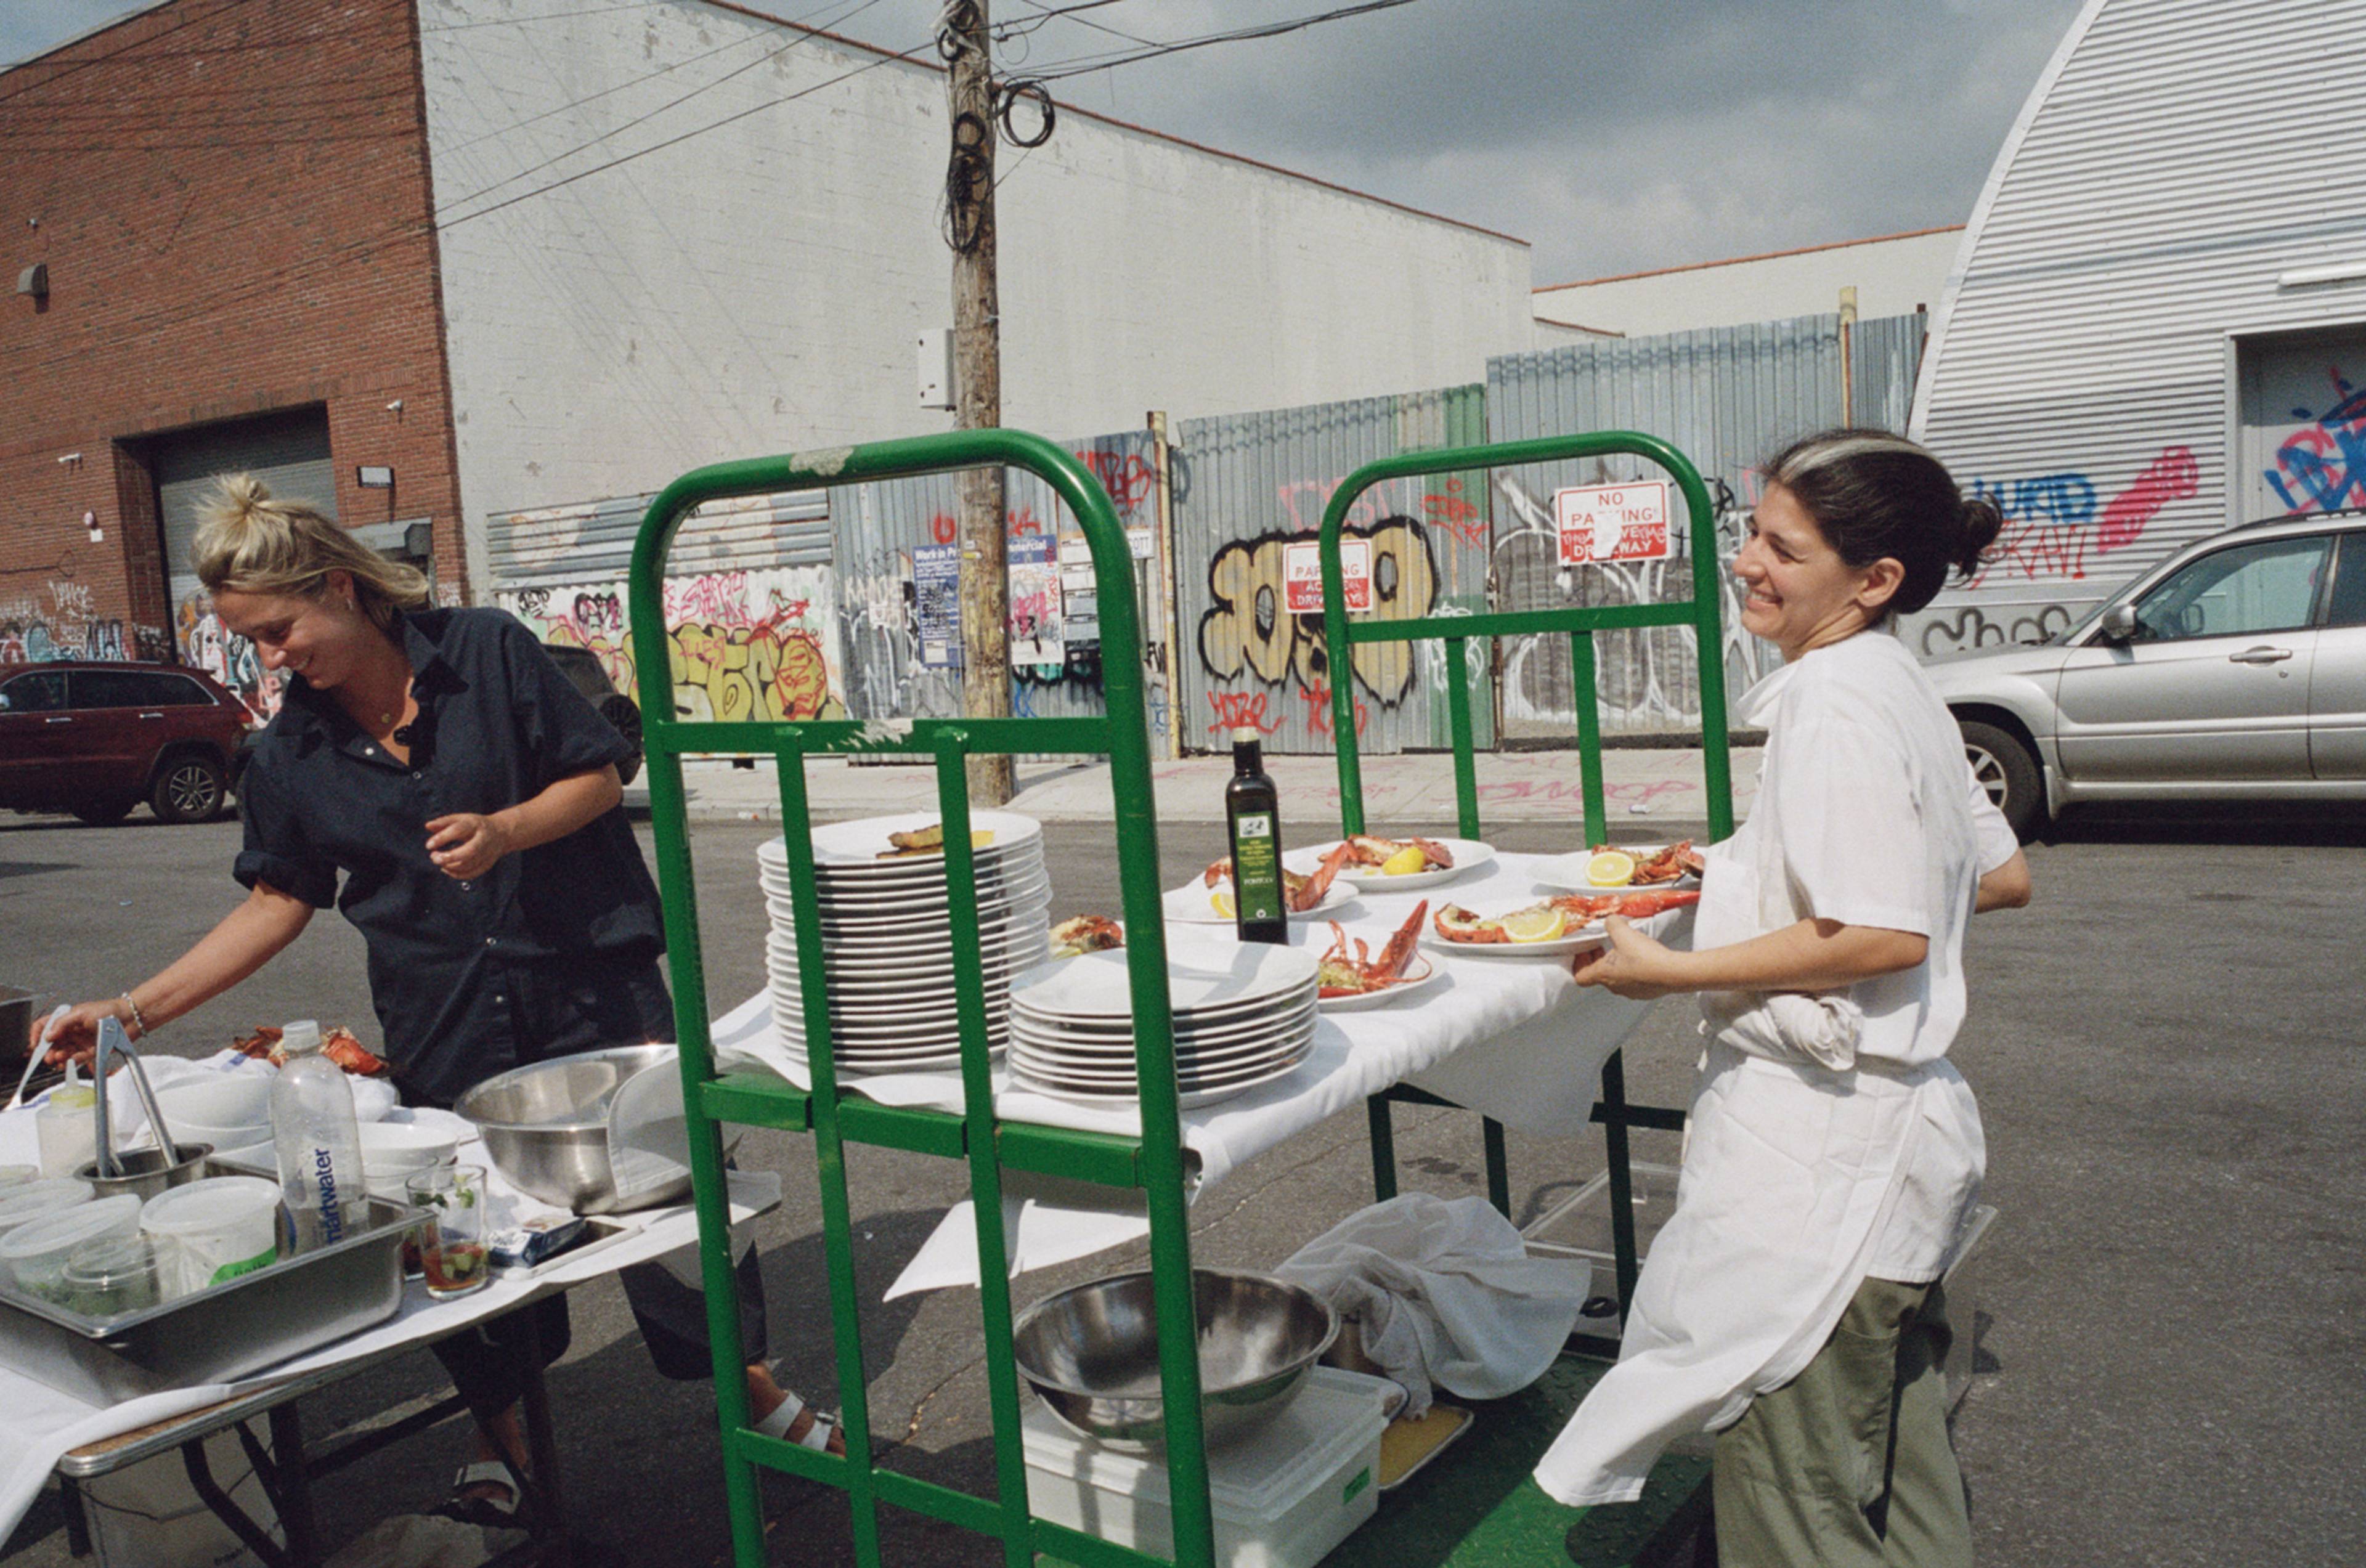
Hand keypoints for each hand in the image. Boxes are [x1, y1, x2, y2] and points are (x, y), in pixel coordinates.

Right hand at [41, 999, 130, 1068]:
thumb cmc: (108, 1010)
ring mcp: (80, 1041)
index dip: (37, 1035)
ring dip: (59, 1057)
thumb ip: (62, 1024)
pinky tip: (71, 1060)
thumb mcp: (81, 1013)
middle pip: (53, 1043)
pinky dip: (73, 1060)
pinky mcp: (90, 1050)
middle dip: (48, 1051)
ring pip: (64, 1052)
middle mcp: (71, 1031)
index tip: (35, 1045)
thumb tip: (48, 1036)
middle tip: (48, 1058)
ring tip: (58, 1060)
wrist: (131, 1018)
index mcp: (66, 1019)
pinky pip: (78, 1058)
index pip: (44, 1026)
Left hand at [425, 813, 514, 879]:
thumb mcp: (461, 819)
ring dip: (450, 866)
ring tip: (438, 860)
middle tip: (434, 858)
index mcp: (475, 825)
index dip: (442, 838)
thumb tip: (428, 826)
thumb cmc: (475, 825)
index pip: (459, 830)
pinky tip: (446, 868)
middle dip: (449, 857)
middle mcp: (484, 839)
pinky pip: (472, 873)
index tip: (429, 845)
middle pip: (469, 851)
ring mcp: (488, 853)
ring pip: (469, 865)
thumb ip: (444, 822)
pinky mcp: (488, 864)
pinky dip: (456, 874)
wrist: (501, 833)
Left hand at [1568, 916, 1687, 999]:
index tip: (1586, 950)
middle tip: (1604, 945)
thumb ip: (1612, 923)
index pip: (1579, 976)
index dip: (1579, 963)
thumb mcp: (1623, 932)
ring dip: (1616, 963)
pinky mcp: (1645, 992)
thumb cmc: (1646, 957)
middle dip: (1598, 959)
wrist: (1674, 973)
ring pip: (1616, 977)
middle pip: (1598, 975)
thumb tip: (1610, 920)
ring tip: (1625, 948)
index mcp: (1603, 974)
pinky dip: (1632, 969)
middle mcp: (1615, 986)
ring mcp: (1630, 991)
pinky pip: (1633, 980)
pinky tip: (1641, 957)